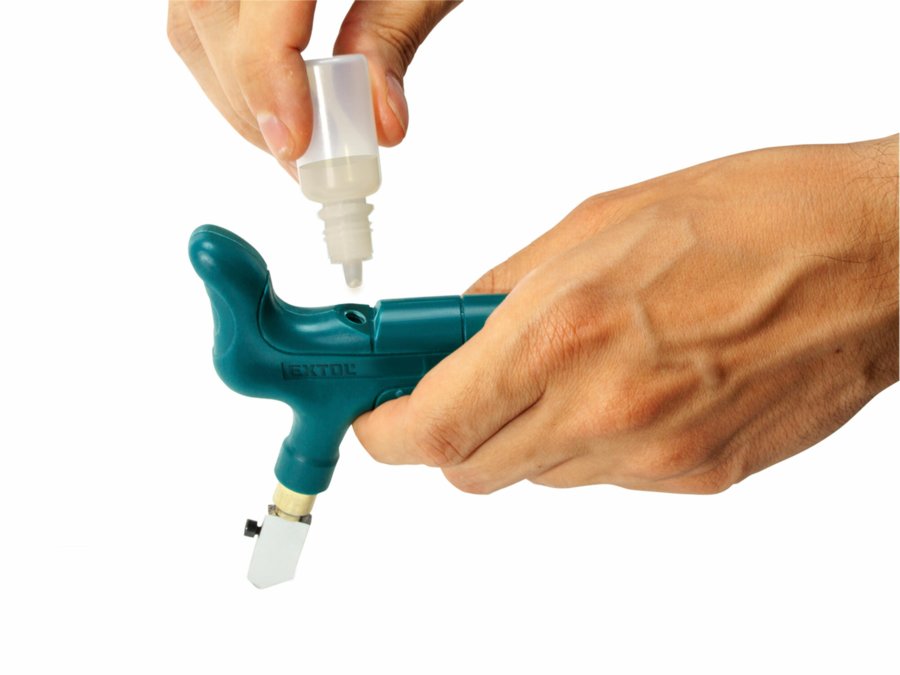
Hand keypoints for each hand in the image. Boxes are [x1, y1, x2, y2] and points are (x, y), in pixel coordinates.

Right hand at [168, 0, 457, 176]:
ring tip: (291, 137)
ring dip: (235, 92)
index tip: (296, 145)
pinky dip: (231, 63)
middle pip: (205, 18)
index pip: (255, 11)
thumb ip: (392, 37)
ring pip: (191, 22)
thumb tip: (382, 122)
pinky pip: (199, 12)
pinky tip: (275, 94)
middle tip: (302, 159)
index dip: (267, 80)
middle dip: (251, 103)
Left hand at [354, 136, 898, 493]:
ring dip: (529, 434)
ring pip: (540, 476)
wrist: (875, 254)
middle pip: (473, 470)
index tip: (379, 420)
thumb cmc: (751, 214)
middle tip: (465, 388)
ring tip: (577, 365)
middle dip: (454, 434)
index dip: (387, 434)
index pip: (432, 429)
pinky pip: (608, 478)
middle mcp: (603, 410)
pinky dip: (594, 442)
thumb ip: (506, 289)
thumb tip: (453, 330)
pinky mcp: (699, 478)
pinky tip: (635, 383)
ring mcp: (655, 456)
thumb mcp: (596, 219)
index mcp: (562, 332)